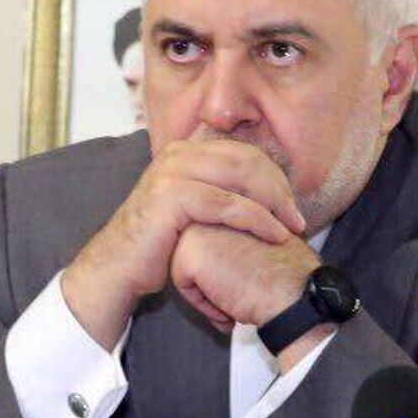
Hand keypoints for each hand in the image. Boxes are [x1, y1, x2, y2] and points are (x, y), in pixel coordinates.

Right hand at [63, 140, 306, 349]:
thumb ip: (218, 191)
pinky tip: (274, 235)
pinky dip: (257, 218)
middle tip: (298, 219)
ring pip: (241, 179)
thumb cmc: (160, 244)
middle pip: (247, 160)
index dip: (275, 177)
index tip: (292, 206)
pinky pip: (227, 204)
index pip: (244, 153)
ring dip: (274, 204)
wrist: (119, 266)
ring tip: (292, 228)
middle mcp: (178, 154)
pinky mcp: (172, 196)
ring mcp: (173, 172)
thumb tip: (260, 188)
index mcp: (186, 151)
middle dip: (279, 189)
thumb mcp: (192, 208)